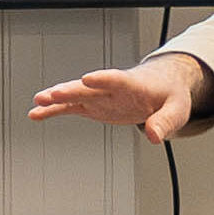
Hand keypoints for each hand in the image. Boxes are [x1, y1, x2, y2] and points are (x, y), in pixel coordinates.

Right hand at [28, 54, 207, 141]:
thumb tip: (153, 136)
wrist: (163, 85)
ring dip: (57, 99)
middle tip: (52, 94)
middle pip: (89, 87)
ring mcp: (101, 96)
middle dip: (70, 90)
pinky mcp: (95, 105)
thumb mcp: (176, 109)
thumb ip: (165, 121)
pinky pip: (72, 107)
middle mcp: (112, 88)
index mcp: (133, 84)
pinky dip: (54, 110)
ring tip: (37, 103)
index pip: (116, 79)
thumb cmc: (169, 94)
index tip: (87, 78)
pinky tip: (37, 114)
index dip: (102, 78)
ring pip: (76, 95)